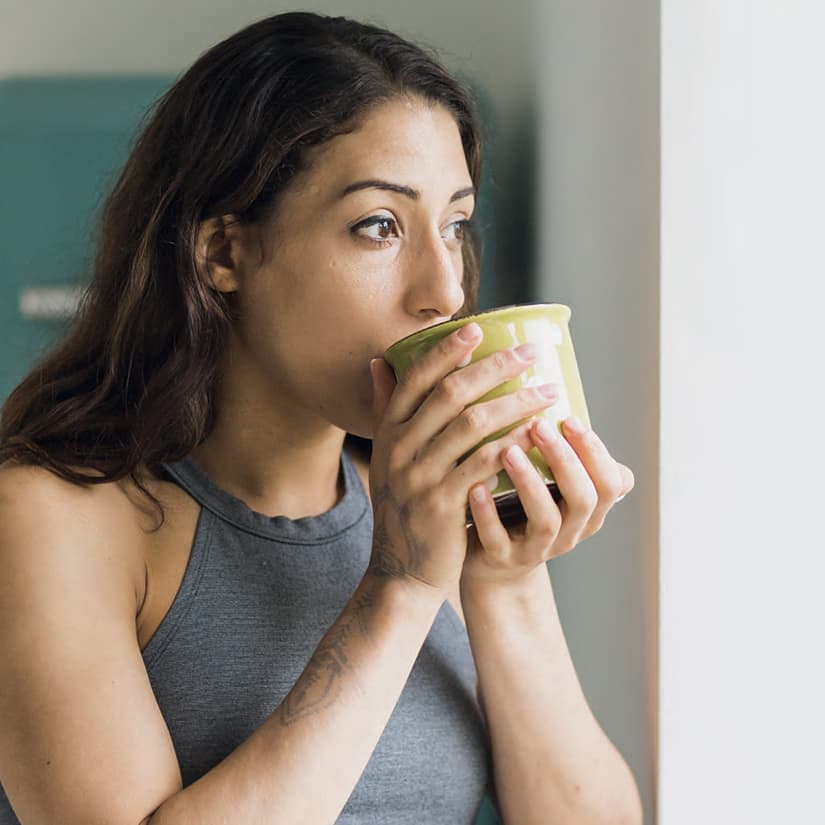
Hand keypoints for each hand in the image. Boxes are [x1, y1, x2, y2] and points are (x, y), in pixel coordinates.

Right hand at [367, 324, 561, 595]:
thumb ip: (385, 410)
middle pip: (451, 394)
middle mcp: (398, 449)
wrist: (402, 571)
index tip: (477, 329)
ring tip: (549, 391)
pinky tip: (538, 431)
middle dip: (496, 367)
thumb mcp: (387, 458)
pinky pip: (484, 464)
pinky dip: (514, 444)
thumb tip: (380, 362)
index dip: (446, 351)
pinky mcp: (442, 504)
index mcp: (387, 432)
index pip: (414, 379)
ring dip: (516, 402)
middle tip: (532, 353)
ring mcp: (418, 477)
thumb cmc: (404, 509)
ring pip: (473, 425)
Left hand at [461, 415, 634, 585]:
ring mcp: (537, 549)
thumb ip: (561, 450)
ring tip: (508, 451)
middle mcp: (569, 531)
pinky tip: (475, 488)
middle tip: (540, 427)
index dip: (595, 452)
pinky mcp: (503, 560)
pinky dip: (488, 514)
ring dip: (529, 482)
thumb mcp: (551, 482)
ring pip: (546, 521)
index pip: (610, 483)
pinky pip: (498, 540)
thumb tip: (552, 386)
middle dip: (565, 461)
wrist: (492, 562)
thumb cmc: (521, 507)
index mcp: (587, 509)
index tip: (569, 417)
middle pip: (583, 499)